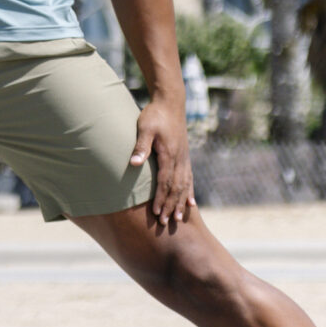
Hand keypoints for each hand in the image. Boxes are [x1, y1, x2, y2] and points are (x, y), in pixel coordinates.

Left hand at [132, 92, 194, 232]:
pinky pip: (189, 179)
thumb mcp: (144, 128)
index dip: (161, 198)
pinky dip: (189, 193)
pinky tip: (191, 204)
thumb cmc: (154, 115)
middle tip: (166, 223)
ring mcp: (184, 159)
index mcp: (169, 154)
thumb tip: (134, 163)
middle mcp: (179, 160)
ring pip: (184, 186)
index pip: (165, 182)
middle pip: (176, 188)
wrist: (170, 103)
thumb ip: (140, 146)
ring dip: (181, 203)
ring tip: (179, 219)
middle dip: (171, 206)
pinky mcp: (185, 157)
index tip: (157, 213)